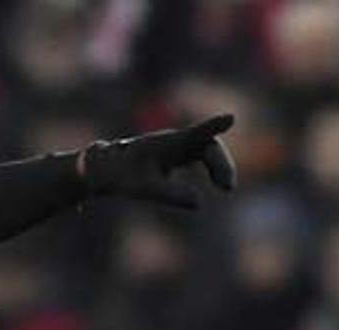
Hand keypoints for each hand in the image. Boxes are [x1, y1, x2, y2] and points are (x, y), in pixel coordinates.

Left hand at [79, 113, 236, 208]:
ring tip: (226, 188)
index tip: (230, 118)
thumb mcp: (143, 189)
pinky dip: (214, 169)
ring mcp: (179, 146)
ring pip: (209, 150)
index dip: (212, 127)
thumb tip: (198, 203)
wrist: (108, 167)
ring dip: (220, 166)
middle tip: (227, 188)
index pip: (194, 133)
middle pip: (208, 145)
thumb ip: (170, 194)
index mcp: (166, 144)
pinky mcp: (180, 153)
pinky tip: (221, 185)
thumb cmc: (123, 176)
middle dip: (221, 163)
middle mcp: (176, 141)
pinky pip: (204, 156)